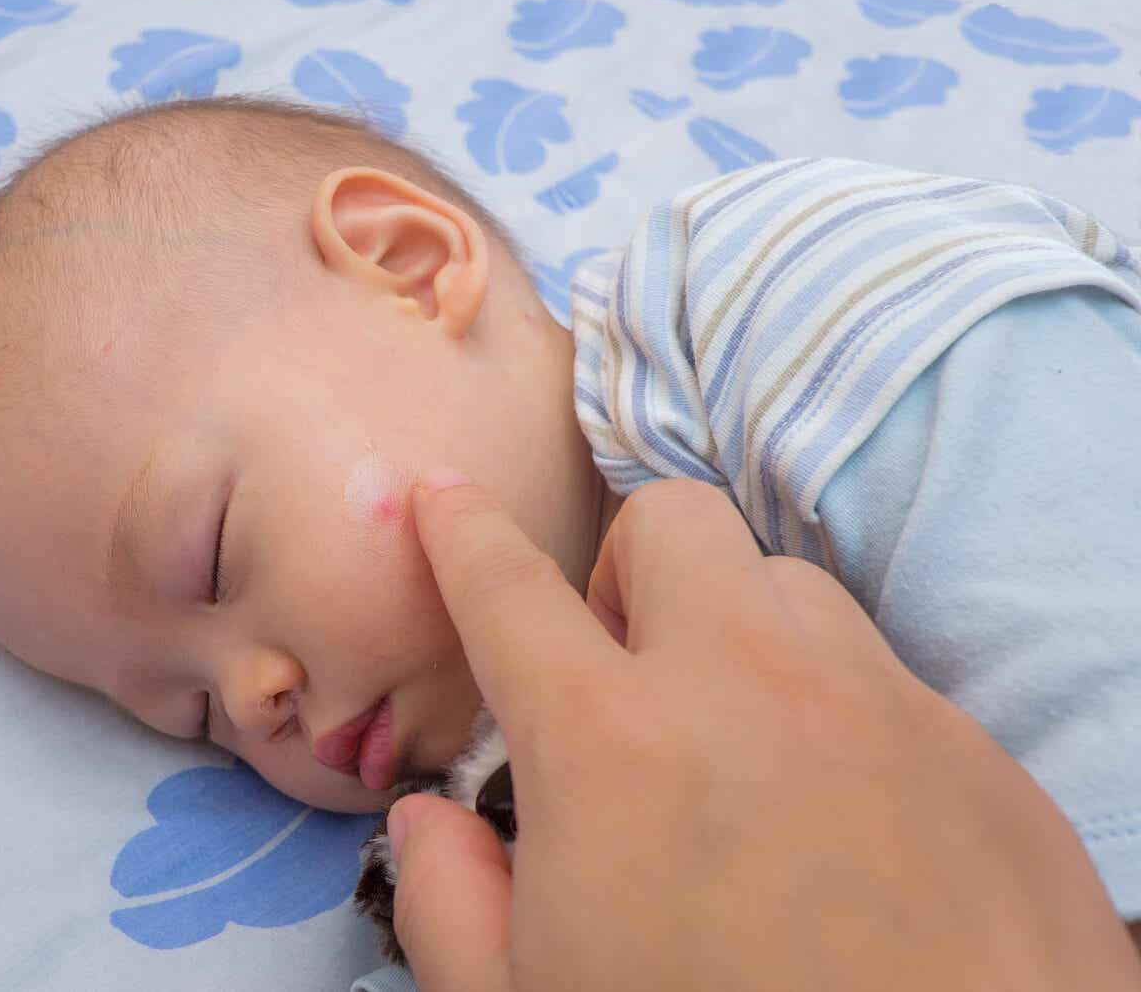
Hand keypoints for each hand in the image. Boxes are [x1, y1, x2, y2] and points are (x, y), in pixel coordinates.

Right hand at [389, 474, 1140, 990]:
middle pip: (673, 522)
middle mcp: (744, 684)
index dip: (461, 533)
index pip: (507, 589)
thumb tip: (422, 821)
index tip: (446, 496)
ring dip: (739, 632)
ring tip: (735, 738)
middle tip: (622, 670)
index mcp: (609, 743)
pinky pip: (885, 677)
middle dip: (628, 570)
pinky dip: (835, 712)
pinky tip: (839, 818)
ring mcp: (874, 706)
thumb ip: (447, 902)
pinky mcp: (974, 754)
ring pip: (790, 586)